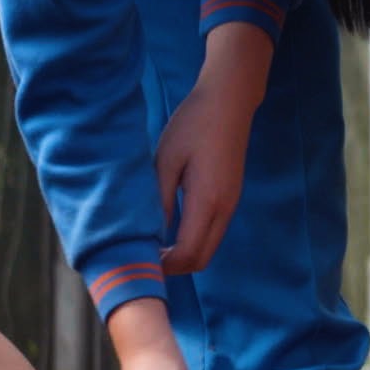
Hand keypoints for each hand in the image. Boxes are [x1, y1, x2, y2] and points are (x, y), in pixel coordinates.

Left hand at [153, 40, 266, 277]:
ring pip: (208, 248)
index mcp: (207, 201)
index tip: (139, 259)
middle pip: (202, 260)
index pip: (188, 254)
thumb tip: (148, 236)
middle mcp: (224, 209)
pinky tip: (170, 226)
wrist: (228, 102)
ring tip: (153, 243)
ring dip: (183, 254)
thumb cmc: (193, 125)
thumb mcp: (166, 161)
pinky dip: (191, 240)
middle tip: (144, 256)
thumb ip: (158, 201)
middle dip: (174, 267)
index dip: (164, 266)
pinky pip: (212, 232)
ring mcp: (230, 205)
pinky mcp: (230, 198)